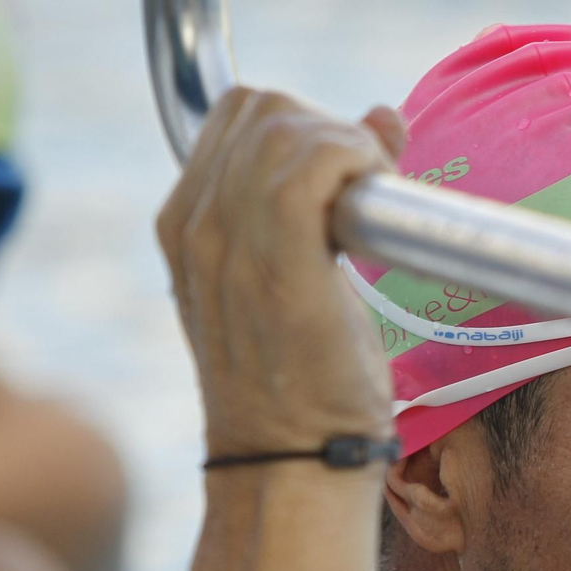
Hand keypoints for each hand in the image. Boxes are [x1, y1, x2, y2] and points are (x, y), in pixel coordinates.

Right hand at [156, 88, 406, 457]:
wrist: (292, 462)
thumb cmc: (307, 383)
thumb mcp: (303, 277)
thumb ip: (325, 194)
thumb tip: (384, 116)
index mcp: (187, 225)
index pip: (239, 114)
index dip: (305, 125)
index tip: (349, 176)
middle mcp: (196, 225)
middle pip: (262, 107)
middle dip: (327, 128)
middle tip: (368, 190)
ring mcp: (228, 244)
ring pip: (286, 127)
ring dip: (348, 147)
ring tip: (375, 204)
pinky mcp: (279, 268)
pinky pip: (313, 165)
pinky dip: (357, 161)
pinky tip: (376, 204)